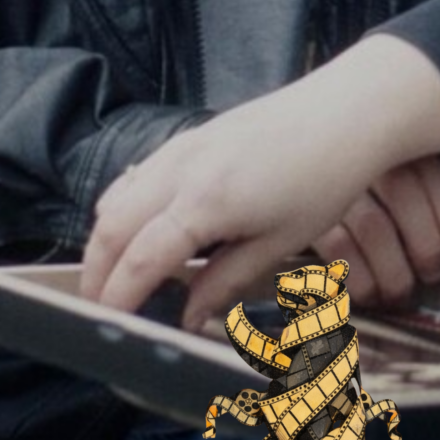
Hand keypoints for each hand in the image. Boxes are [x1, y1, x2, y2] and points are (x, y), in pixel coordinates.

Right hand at [80, 35, 439, 324]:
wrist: (344, 112)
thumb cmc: (323, 178)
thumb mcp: (279, 242)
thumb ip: (225, 281)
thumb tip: (187, 318)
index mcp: (204, 202)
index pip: (140, 258)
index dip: (117, 297)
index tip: (107, 328)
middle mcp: (180, 169)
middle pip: (112, 226)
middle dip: (95, 271)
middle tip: (97, 311)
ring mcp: (181, 147)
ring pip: (118, 197)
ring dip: (105, 239)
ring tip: (111, 278)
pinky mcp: (190, 136)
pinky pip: (137, 175)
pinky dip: (122, 207)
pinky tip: (136, 229)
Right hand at [314, 157, 439, 307]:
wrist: (300, 157)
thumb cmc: (366, 182)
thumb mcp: (405, 177)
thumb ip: (439, 206)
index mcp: (394, 137)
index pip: (433, 176)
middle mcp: (361, 147)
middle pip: (404, 195)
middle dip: (427, 247)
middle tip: (432, 275)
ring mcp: (329, 174)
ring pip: (373, 226)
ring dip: (394, 271)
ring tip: (400, 291)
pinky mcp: (302, 206)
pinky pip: (336, 246)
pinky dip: (358, 277)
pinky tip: (366, 291)